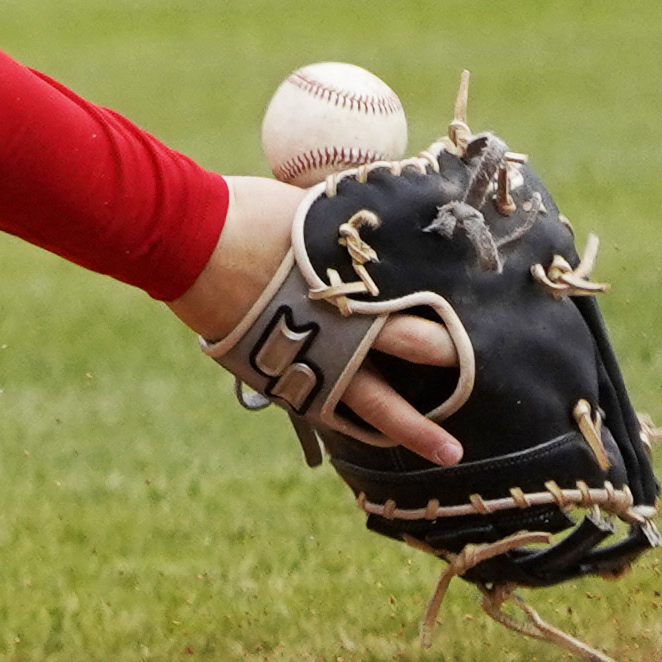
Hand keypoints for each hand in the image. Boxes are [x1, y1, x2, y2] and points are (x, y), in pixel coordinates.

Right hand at [174, 172, 461, 463]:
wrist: (181, 236)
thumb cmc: (245, 213)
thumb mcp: (312, 209)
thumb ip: (354, 228)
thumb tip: (391, 210)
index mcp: (352, 281)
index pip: (419, 308)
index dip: (452, 327)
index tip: (479, 335)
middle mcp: (337, 322)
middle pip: (409, 349)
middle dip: (448, 366)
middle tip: (479, 386)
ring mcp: (304, 354)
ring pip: (370, 402)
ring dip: (411, 428)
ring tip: (447, 451)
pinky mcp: (272, 373)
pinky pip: (322, 408)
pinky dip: (353, 423)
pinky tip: (375, 435)